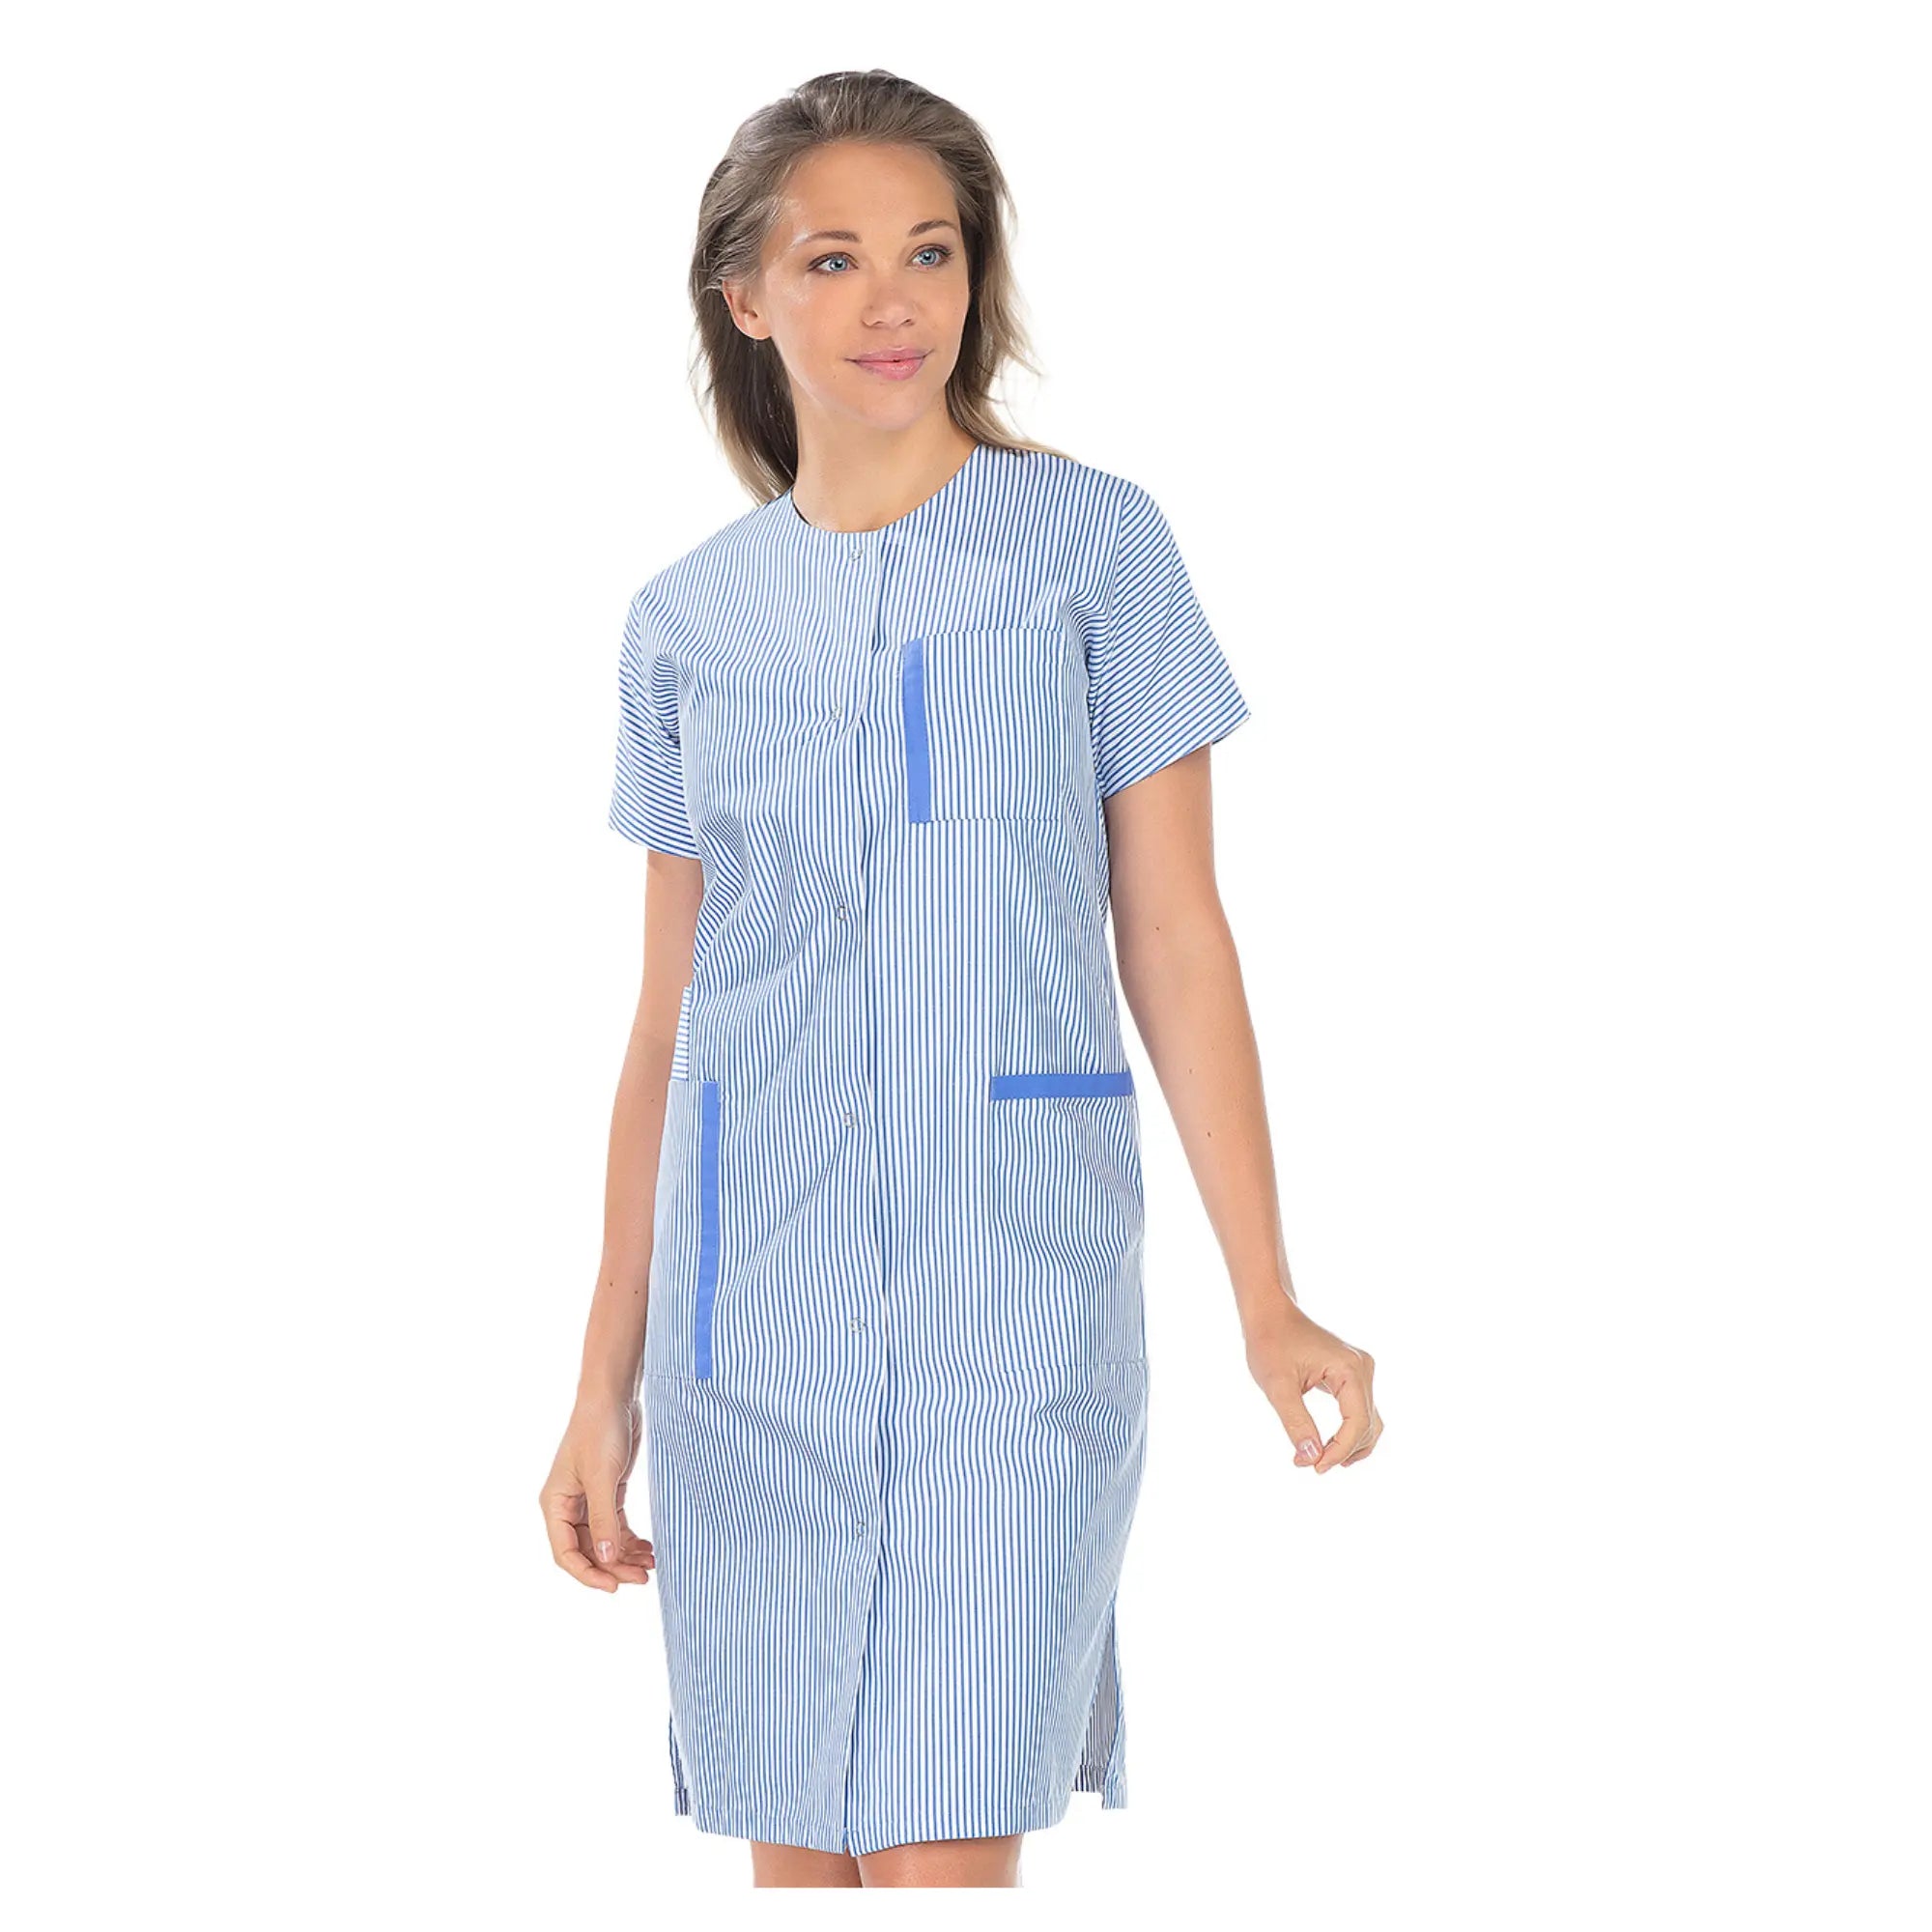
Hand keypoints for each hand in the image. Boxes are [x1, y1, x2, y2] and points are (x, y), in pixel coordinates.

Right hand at [539, 1393, 656, 1590]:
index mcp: (555, 1504)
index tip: (613, 1587)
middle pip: (587, 1551)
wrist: (615, 1396)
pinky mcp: (608, 1491)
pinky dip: (630, 1540)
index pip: (565, 1553)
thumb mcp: (602, 1477)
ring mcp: (588, 1499)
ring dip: (624, 1556)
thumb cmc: (600, 1430)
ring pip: (604, 1541)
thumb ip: (604, 1520)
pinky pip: (617, 1526)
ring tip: (650, 1567)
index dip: (588, 1574)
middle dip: (613, 1567)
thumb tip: (606, 1560)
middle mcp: (568, 1505)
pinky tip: (648, 1549)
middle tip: (642, 1579)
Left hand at [1245, 1302, 1383, 1473]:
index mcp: (1350, 1369)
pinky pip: (1360, 1411)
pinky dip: (1349, 1432)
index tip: (1314, 1467)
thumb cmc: (1270, 1343)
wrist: (1270, 1314)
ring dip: (1349, 1445)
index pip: (1357, 1422)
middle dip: (1342, 1451)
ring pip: (1368, 1421)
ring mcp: (1361, 1371)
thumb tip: (1311, 1458)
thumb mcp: (1277, 1386)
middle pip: (1366, 1424)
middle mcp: (1363, 1369)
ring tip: (1321, 1462)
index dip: (1339, 1450)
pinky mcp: (1353, 1375)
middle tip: (1310, 1465)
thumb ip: (1296, 1422)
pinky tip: (1331, 1448)